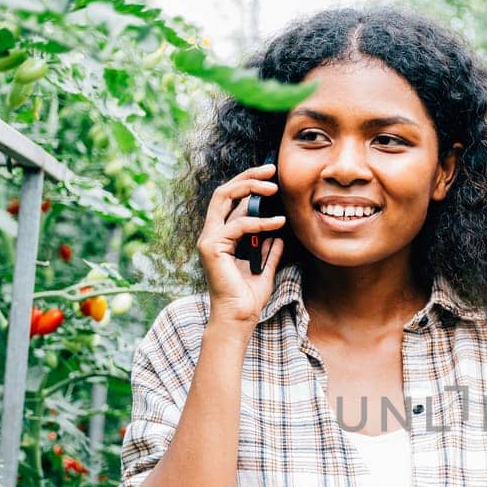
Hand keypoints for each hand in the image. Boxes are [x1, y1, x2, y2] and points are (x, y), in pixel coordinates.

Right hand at [198, 160, 286, 326]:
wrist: (239, 317)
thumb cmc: (249, 297)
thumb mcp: (265, 268)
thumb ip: (269, 251)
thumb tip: (278, 237)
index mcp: (222, 237)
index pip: (231, 200)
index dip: (248, 183)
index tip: (271, 176)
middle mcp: (212, 234)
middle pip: (224, 192)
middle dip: (247, 176)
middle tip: (271, 169)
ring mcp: (209, 239)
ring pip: (225, 198)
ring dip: (251, 189)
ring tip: (275, 188)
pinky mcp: (211, 248)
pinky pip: (238, 225)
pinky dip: (260, 222)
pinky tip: (278, 223)